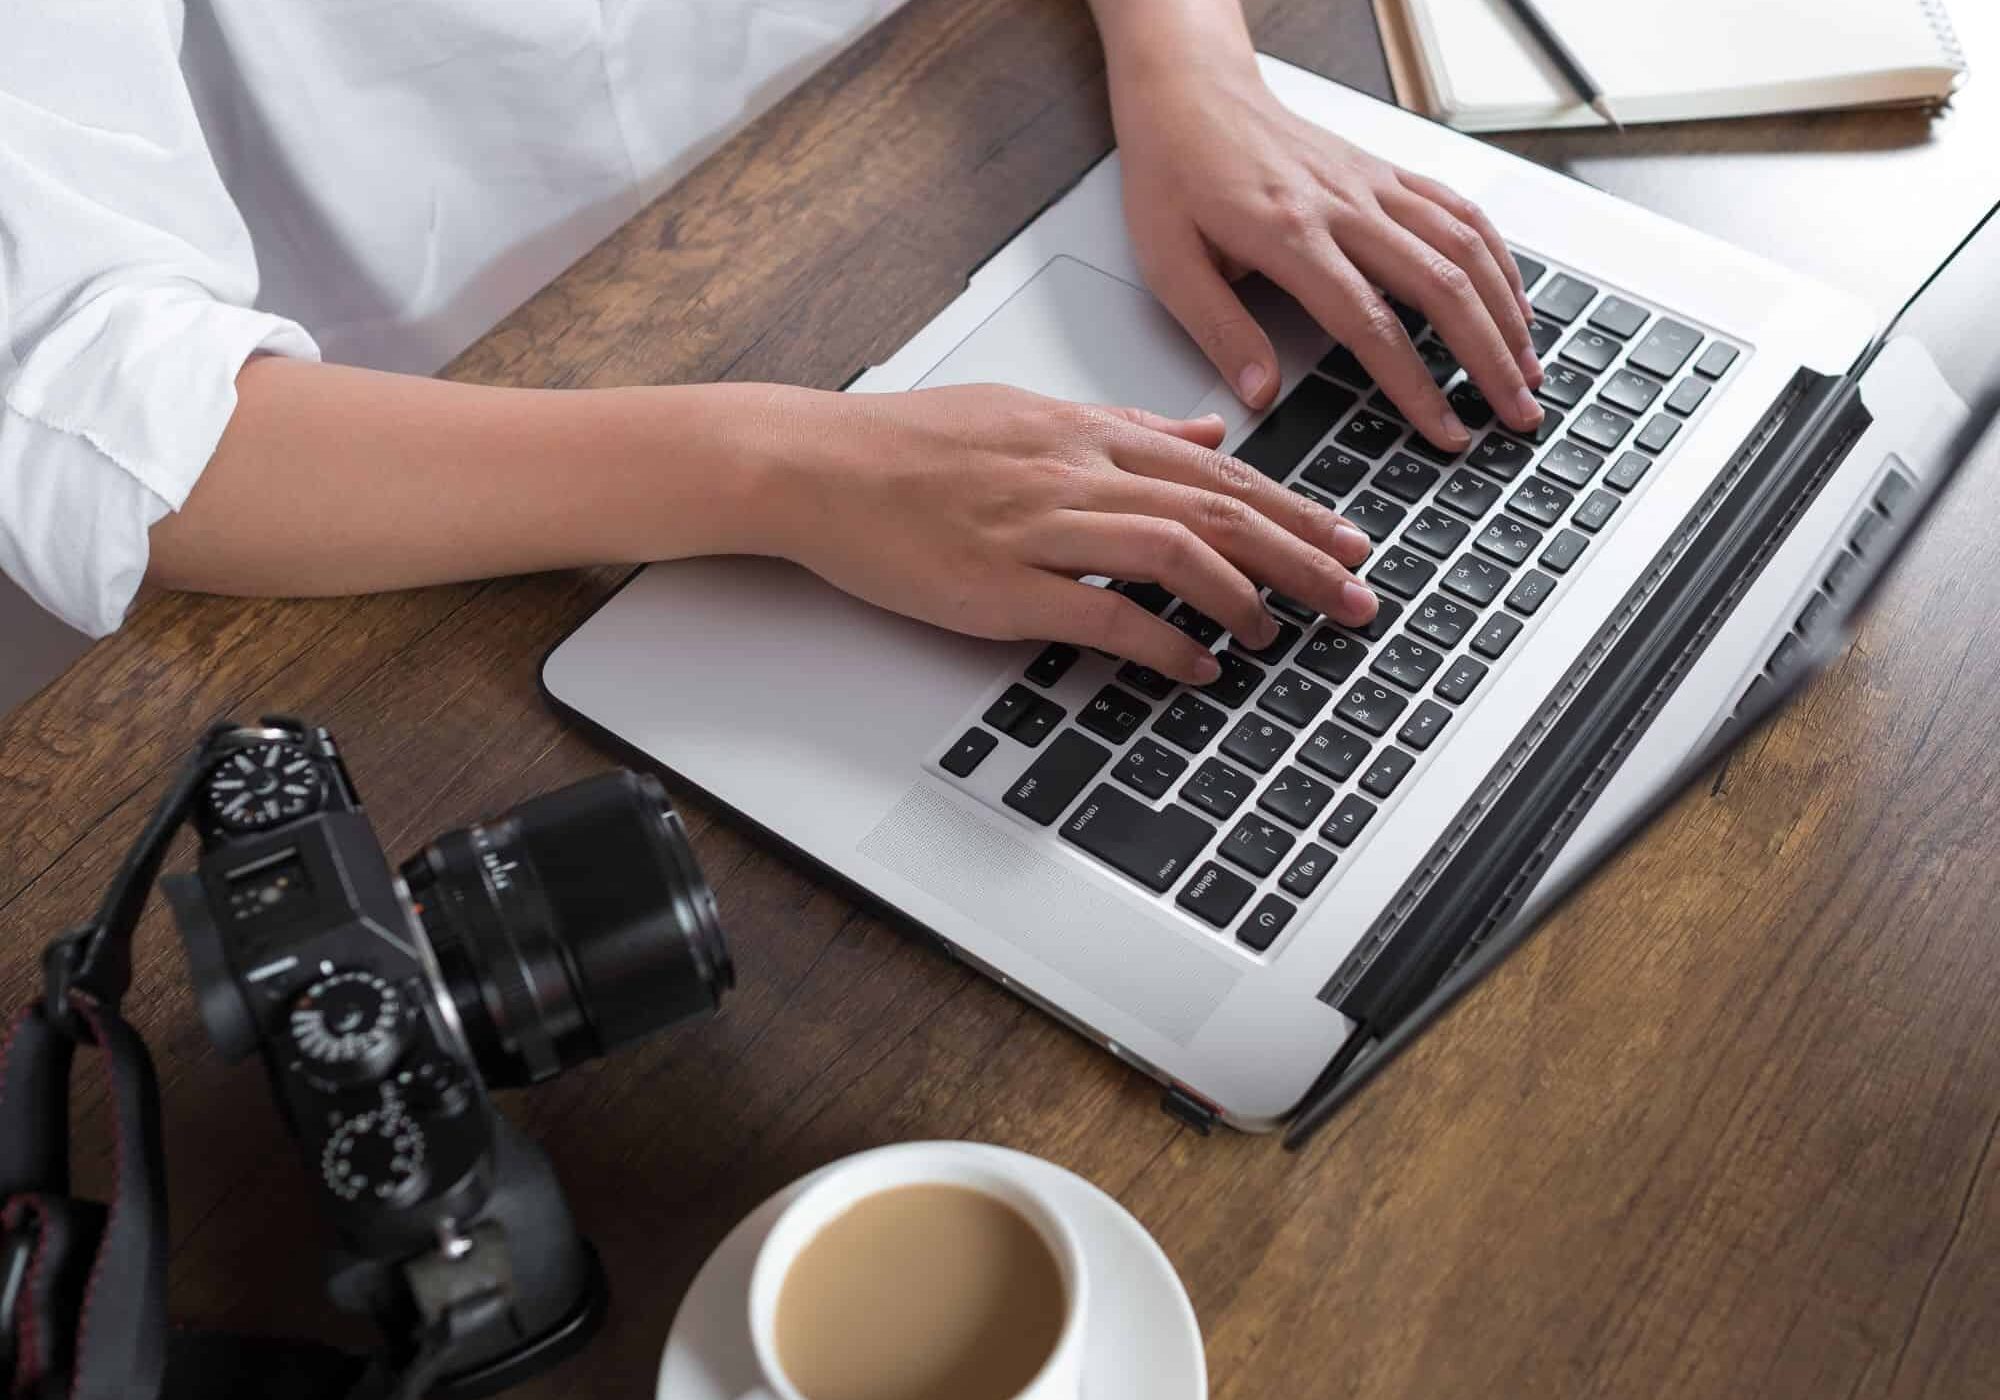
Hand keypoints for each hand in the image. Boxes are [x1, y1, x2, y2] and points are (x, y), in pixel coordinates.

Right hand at [763, 385, 1376, 682]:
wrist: (819, 466)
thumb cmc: (911, 445)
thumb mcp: (1030, 415)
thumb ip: (1126, 426)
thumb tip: (1205, 430)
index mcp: (1086, 433)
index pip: (1216, 471)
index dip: (1294, 510)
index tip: (1348, 541)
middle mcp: (1076, 473)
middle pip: (1216, 510)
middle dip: (1299, 555)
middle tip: (1356, 595)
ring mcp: (1040, 529)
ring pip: (1173, 551)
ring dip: (1243, 595)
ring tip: (1284, 631)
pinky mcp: (1001, 585)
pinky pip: (1101, 612)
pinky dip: (1161, 641)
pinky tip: (1198, 664)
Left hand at [1108, 46, 1543, 450]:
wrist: (1191, 96)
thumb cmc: (1175, 177)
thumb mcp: (1170, 265)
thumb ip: (1220, 332)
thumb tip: (1262, 396)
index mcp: (1290, 235)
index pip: (1370, 325)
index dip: (1416, 385)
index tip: (1446, 430)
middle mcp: (1345, 205)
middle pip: (1441, 287)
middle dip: (1488, 359)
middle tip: (1517, 415)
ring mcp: (1372, 184)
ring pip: (1465, 247)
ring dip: (1507, 312)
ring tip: (1529, 369)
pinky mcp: (1385, 172)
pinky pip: (1458, 211)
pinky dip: (1498, 258)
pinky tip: (1514, 300)